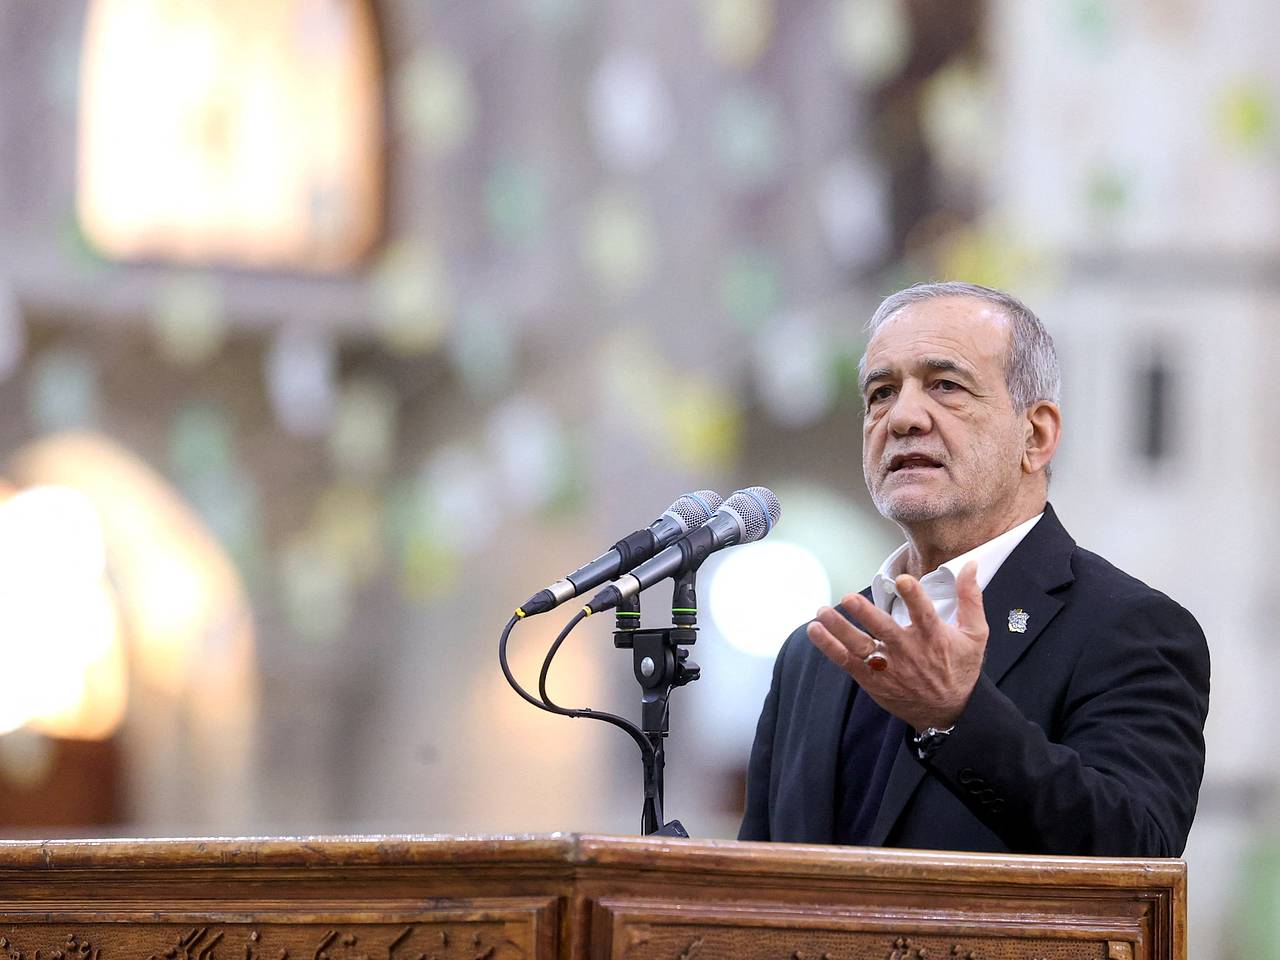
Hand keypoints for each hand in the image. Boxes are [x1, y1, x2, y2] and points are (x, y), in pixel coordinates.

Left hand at [806, 561, 987, 730]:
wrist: (948, 712)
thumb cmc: (960, 669)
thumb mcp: (975, 634)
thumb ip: (970, 598)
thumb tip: (970, 566)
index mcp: (933, 637)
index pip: (924, 614)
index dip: (914, 596)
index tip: (903, 580)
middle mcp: (909, 651)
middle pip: (884, 630)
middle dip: (865, 614)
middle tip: (848, 598)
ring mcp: (888, 667)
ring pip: (860, 646)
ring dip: (839, 629)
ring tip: (822, 612)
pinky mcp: (873, 679)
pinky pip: (847, 662)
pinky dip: (829, 647)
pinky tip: (815, 630)